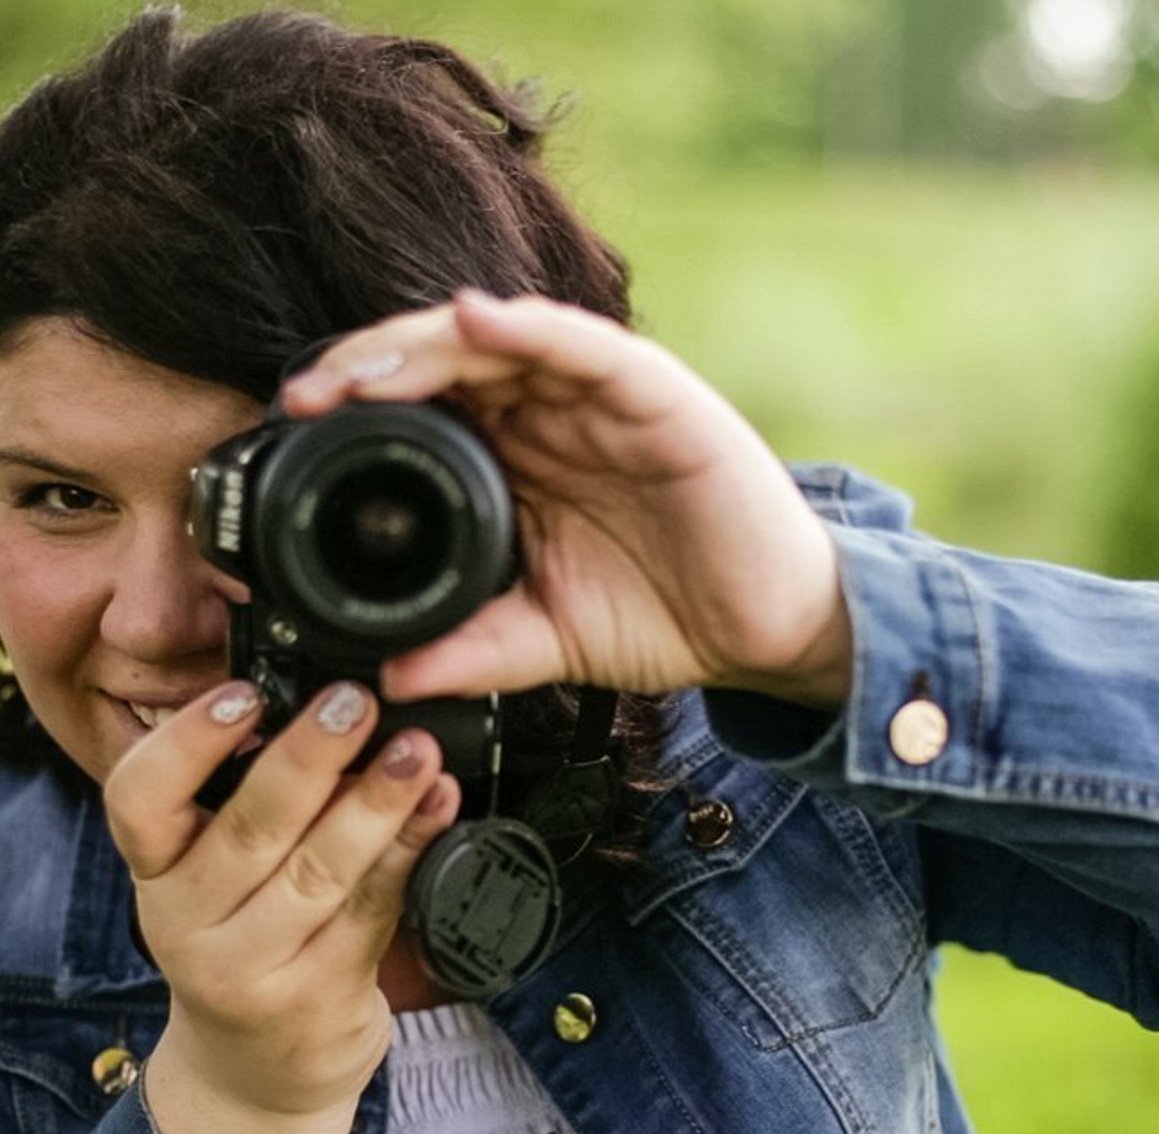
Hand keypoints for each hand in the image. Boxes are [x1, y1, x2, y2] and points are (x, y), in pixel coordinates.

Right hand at [104, 679, 459, 1133]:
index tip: (244, 693)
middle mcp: (189, 922)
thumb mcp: (218, 878)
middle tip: (356, 702)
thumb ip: (255, 799)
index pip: (139, 798)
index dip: (188, 742)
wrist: (252, 1076)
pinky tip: (440, 807)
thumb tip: (327, 706)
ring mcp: (252, 969)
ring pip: (319, 871)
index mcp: (158, 871)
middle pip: (249, 828)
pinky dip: (412, 851)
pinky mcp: (317, 997)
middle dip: (310, 756)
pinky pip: (372, 909)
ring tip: (418, 752)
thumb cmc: (242, 942)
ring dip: (377, 802)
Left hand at [283, 293, 852, 707]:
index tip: (292, 440)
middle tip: (304, 398)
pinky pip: (585, 347)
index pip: (425, 413)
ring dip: (424, 347)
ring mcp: (602, 399)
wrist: (761, 630)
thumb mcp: (546, 637)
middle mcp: (553, 416)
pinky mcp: (657, 396)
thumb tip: (385, 679)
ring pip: (500, 342)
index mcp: (520, 461)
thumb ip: (472, 647)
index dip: (356, 415)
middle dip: (367, 372)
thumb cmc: (663, 615)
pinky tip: (478, 325)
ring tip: (360, 371)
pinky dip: (530, 331)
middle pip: (445, 364)